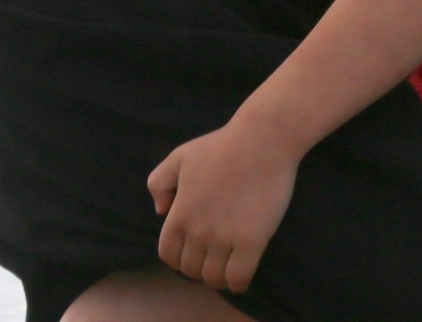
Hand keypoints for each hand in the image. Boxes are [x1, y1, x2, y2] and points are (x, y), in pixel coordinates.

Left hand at [148, 123, 299, 292]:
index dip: (178, 257)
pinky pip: (238, 278)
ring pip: (214, 278)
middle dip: (199, 266)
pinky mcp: (252, 241)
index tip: (191, 250)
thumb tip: (161, 211)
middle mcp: (198, 230)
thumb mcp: (180, 156)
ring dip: (218, 276)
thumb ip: (159, 182)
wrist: (262, 139)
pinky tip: (241, 274)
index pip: (168, 255)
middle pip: (191, 270)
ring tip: (227, 265)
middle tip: (213, 255)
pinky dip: (238, 283)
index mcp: (180, 213)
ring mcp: (225, 238)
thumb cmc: (222, 145)